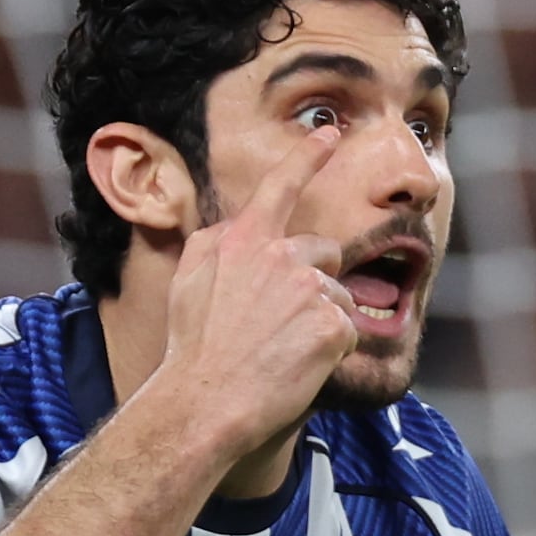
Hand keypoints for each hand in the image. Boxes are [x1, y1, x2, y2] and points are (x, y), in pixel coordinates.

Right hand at [154, 123, 372, 453]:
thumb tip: (238, 228)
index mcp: (243, 240)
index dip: (307, 156)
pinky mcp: (333, 325)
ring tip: (282, 349)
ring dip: (320, 320)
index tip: (330, 134)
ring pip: (338, 296)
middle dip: (315, 280)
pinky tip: (298, 364)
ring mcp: (311, 289)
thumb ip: (217, 242)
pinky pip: (347, 330)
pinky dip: (330, 350)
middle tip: (279, 322)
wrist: (206, 400)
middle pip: (325, 253)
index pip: (280, 187)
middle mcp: (281, 256)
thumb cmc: (193, 346)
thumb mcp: (188, 280)